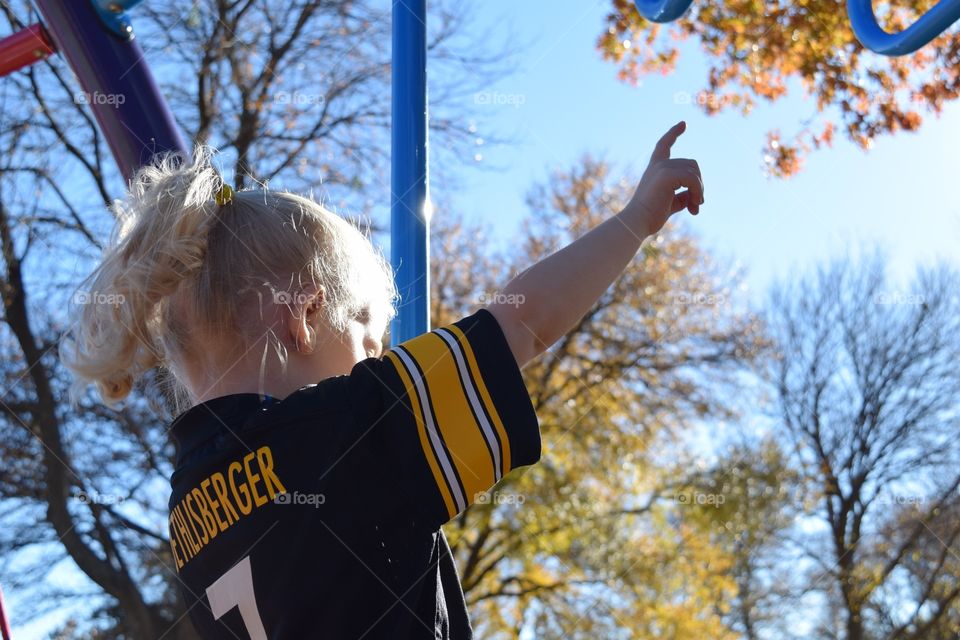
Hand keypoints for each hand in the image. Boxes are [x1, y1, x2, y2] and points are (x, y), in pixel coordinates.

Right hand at [624, 121, 704, 235]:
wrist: (637, 222)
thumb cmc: (650, 217)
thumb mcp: (671, 204)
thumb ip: (683, 196)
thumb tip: (697, 195)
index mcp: (655, 168)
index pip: (664, 145)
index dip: (674, 133)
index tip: (683, 124)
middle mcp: (658, 165)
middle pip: (691, 164)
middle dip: (699, 183)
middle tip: (698, 204)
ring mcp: (662, 167)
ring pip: (694, 171)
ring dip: (699, 191)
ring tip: (695, 207)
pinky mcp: (667, 175)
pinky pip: (693, 179)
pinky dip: (698, 192)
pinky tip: (694, 207)